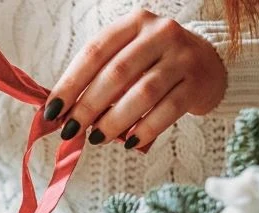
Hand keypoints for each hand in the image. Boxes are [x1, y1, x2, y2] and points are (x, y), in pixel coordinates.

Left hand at [45, 8, 226, 149]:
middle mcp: (160, 33)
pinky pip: (167, 110)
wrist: (207, 65)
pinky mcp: (197, 83)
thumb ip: (96, 80)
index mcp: (133, 24)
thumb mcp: (125, 60)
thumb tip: (59, 114)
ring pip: (142, 93)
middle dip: (88, 106)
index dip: (69, 84)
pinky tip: (129, 142)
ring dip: (114, 120)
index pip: (94, 52)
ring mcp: (182, 57)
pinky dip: (145, 129)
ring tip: (97, 138)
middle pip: (116, 73)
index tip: (52, 111)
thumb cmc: (152, 65)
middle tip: (71, 131)